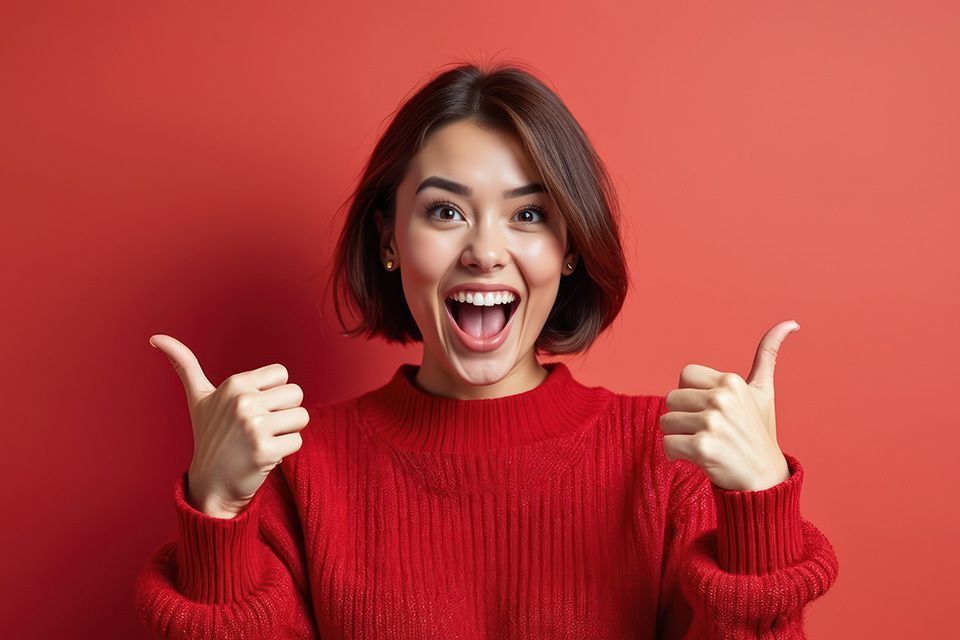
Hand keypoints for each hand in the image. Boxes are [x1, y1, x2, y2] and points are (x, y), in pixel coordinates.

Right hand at [149, 334, 309, 517]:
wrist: (211, 484)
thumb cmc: (210, 436)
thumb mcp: (198, 398)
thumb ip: (184, 365)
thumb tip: (156, 338)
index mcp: (234, 384)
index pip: (283, 374)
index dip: (272, 393)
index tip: (253, 408)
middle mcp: (243, 402)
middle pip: (296, 394)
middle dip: (283, 412)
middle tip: (259, 428)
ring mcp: (253, 427)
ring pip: (302, 417)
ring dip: (287, 432)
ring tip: (263, 440)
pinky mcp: (264, 451)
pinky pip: (298, 441)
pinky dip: (285, 452)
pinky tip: (264, 456)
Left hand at [659, 320, 798, 491]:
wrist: (764, 478)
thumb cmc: (758, 432)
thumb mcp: (763, 392)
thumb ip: (768, 355)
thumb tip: (791, 323)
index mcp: (731, 381)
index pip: (684, 376)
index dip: (692, 395)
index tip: (711, 410)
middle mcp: (722, 398)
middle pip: (671, 399)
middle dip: (683, 417)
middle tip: (708, 432)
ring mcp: (712, 423)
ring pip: (665, 422)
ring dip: (678, 437)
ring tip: (705, 444)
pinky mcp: (702, 447)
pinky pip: (667, 444)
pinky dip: (675, 455)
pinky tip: (697, 459)